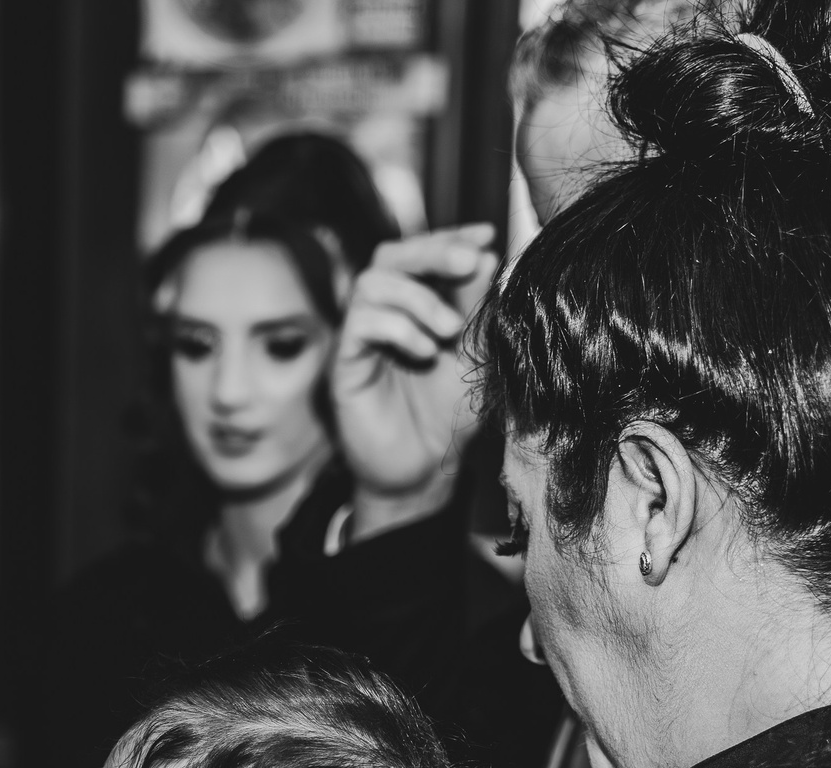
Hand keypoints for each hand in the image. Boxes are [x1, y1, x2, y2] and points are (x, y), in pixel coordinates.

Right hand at [333, 224, 497, 529]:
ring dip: (418, 297)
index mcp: (415, 305)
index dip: (451, 237)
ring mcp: (360, 339)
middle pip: (391, 255)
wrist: (426, 469)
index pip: (422, 253)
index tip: (486, 235)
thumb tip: (485, 256)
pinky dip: (397, 328)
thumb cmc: (449, 414)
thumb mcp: (475, 353)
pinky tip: (424, 352)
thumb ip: (477, 307)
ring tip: (449, 330)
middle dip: (433, 251)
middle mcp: (383, 315)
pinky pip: (359, 324)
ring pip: (372, 284)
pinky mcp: (343, 365)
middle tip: (469, 262)